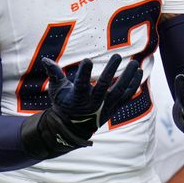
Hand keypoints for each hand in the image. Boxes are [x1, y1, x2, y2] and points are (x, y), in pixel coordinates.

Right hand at [20, 54, 142, 159]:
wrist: (74, 126)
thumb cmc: (63, 103)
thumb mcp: (56, 89)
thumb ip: (53, 73)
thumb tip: (44, 59)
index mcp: (77, 98)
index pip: (81, 84)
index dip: (84, 73)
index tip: (87, 60)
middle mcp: (93, 103)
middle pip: (104, 86)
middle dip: (110, 70)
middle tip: (117, 56)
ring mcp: (106, 106)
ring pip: (119, 91)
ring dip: (127, 77)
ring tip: (134, 63)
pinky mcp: (114, 106)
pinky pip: (127, 95)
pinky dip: (134, 84)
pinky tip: (138, 71)